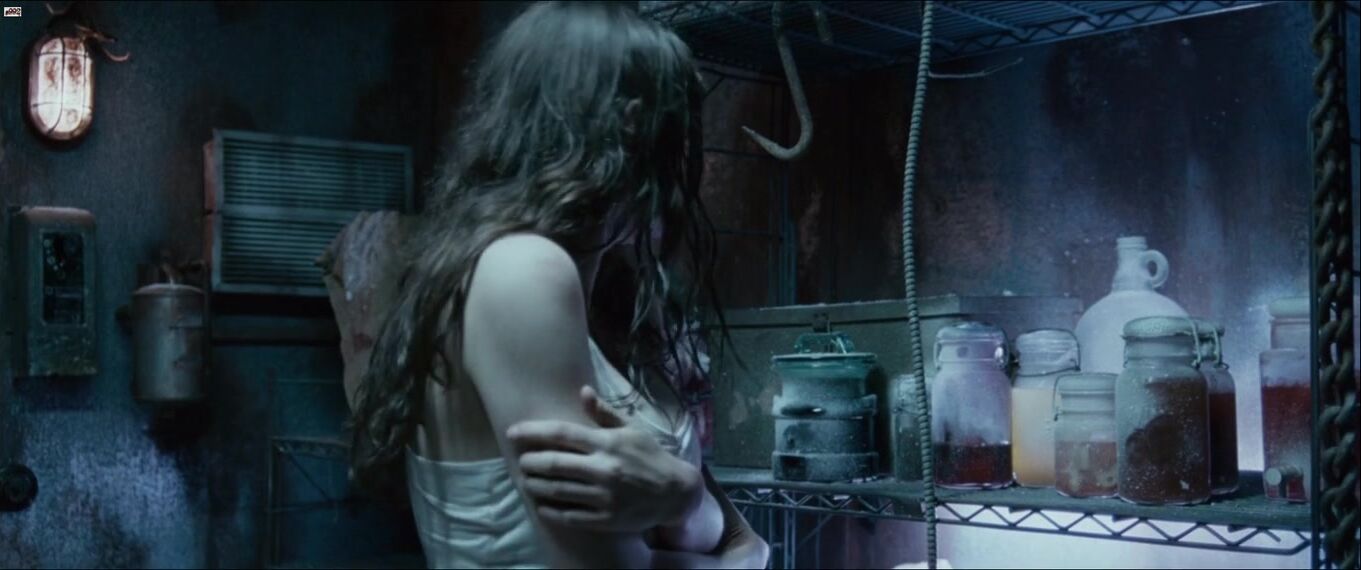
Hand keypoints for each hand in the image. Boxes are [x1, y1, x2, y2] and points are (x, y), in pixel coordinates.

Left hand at [506, 385, 702, 531]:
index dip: (533, 432)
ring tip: (527, 481)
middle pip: (554, 464)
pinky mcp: (606, 519)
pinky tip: (542, 506)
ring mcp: (604, 496)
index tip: (513, 432)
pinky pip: (570, 516)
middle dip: (530, 462)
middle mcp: (604, 469)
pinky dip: (551, 511)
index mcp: (608, 443)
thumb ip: (604, 413)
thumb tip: (582, 391)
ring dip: (536, 485)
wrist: (675, 492)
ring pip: (558, 491)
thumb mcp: (632, 429)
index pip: (562, 434)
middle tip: (521, 461)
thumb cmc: (651, 456)